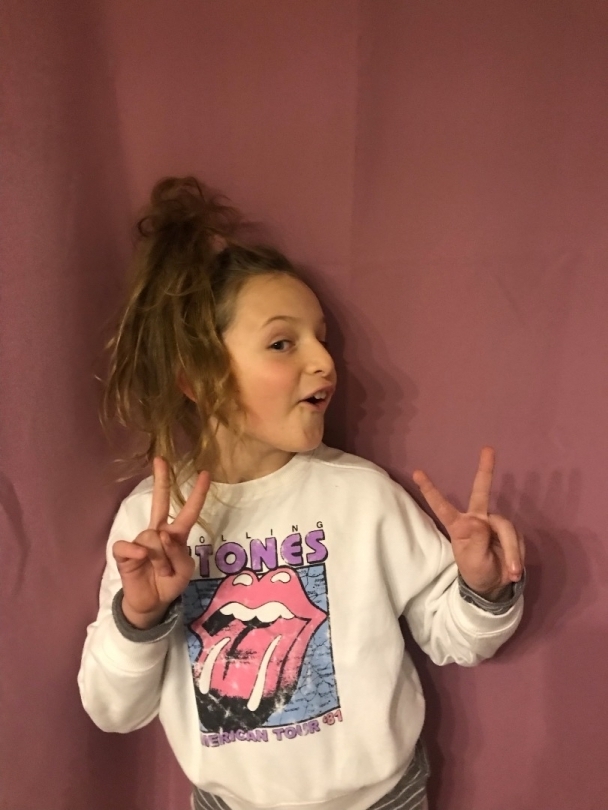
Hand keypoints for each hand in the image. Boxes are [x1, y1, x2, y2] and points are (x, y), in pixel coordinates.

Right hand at [112, 458, 210, 628]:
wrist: (151, 604)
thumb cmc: (169, 583)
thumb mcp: (184, 571)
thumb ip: (178, 552)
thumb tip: (160, 535)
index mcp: (176, 535)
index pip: (188, 511)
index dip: (197, 494)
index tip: (205, 473)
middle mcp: (158, 533)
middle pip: (159, 502)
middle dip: (161, 480)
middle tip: (160, 459)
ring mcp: (141, 541)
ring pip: (153, 538)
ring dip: (160, 559)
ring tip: (160, 572)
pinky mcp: (124, 552)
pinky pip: (130, 546)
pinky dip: (136, 552)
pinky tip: (139, 558)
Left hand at [412, 447, 524, 599]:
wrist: (495, 586)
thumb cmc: (476, 571)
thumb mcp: (472, 562)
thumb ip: (475, 542)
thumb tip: (480, 522)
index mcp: (459, 526)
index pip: (442, 506)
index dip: (430, 491)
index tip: (417, 473)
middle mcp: (476, 520)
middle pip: (481, 491)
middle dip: (485, 470)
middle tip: (487, 449)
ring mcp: (494, 524)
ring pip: (505, 527)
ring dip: (510, 551)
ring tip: (510, 571)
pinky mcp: (510, 532)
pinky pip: (516, 538)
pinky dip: (517, 555)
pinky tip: (513, 569)